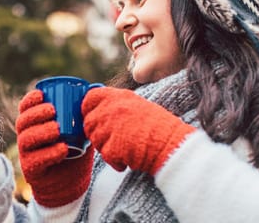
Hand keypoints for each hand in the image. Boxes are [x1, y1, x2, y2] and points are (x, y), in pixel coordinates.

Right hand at [15, 90, 93, 206]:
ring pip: (26, 139)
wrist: (71, 182)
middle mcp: (26, 137)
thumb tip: (96, 88)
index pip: (24, 108)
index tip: (41, 94)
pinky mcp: (32, 170)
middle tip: (52, 110)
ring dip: (41, 132)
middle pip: (22, 122)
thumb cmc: (74, 150)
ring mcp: (26, 154)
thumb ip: (83, 112)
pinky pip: (36, 160)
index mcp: (33, 124)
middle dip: (35, 114)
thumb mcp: (79, 129)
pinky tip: (62, 148)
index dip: (30, 100)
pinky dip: (50, 153)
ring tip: (57, 129)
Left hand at [81, 87, 195, 173]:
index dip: (88, 109)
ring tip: (125, 148)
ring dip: (106, 147)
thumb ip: (117, 105)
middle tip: (113, 139)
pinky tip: (129, 158)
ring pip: (95, 140)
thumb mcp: (138, 105)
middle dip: (97, 133)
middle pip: (88, 122)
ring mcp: (109, 128)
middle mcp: (111, 109)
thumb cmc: (159, 127)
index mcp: (118, 96)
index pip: (89, 98)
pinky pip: (105, 155)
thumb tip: (99, 110)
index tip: (92, 116)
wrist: (170, 144)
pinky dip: (115, 161)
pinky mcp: (111, 146)